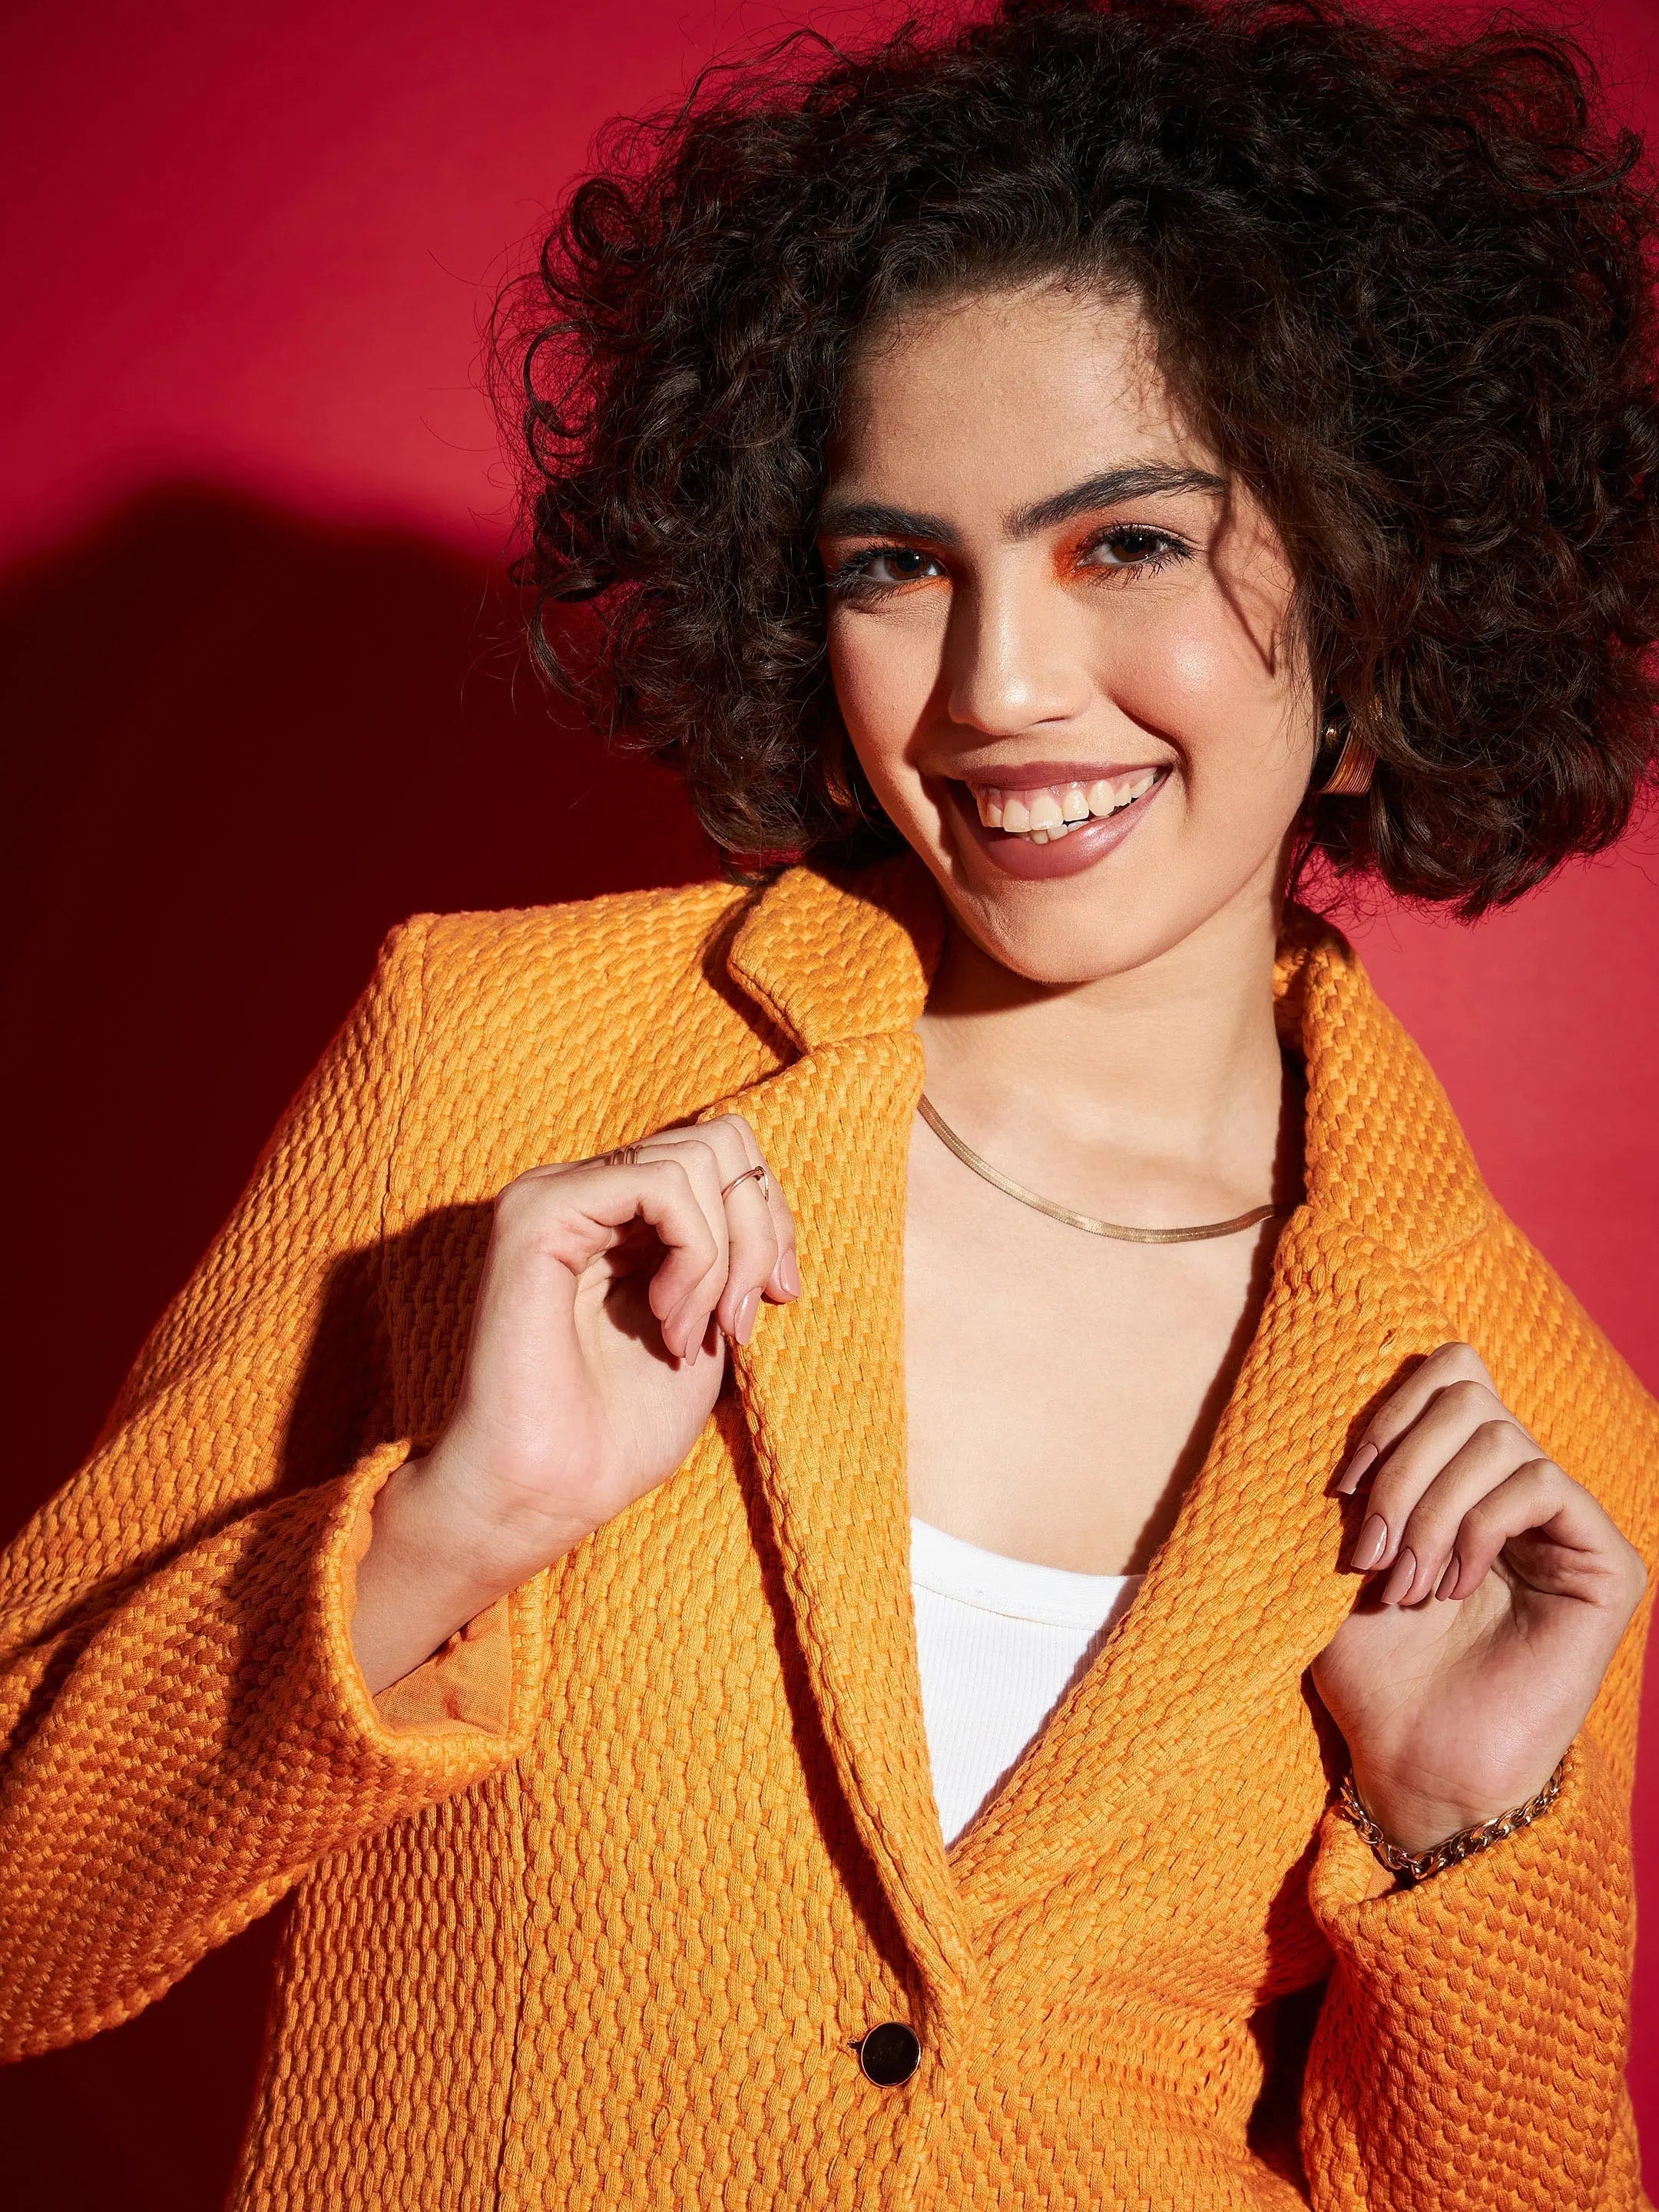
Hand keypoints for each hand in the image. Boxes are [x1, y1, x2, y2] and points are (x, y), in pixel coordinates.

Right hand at [351, 1113, 798, 1690]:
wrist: (549, 1491)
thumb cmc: (618, 1429)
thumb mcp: (706, 1323)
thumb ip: (730, 1255)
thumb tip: (772, 1206)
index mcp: (619, 1212)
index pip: (723, 1150)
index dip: (771, 1217)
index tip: (781, 1299)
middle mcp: (585, 1188)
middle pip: (721, 1140)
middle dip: (761, 1232)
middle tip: (741, 1321)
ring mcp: (557, 1192)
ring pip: (700, 1155)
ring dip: (725, 1256)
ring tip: (692, 1333)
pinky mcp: (541, 1211)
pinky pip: (662, 1183)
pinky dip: (696, 1253)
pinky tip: (670, 1320)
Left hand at [1309, 1342, 1646, 1856]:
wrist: (1410, 1760)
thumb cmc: (1371, 1666)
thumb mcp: (1336, 1552)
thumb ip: (1355, 1470)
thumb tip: (1332, 1387)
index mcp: (1459, 1472)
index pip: (1448, 1371)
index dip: (1388, 1410)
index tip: (1338, 1488)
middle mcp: (1517, 1485)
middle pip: (1466, 1391)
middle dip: (1400, 1467)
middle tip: (1368, 1555)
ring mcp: (1565, 1522)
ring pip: (1497, 1436)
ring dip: (1430, 1510)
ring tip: (1403, 1587)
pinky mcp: (1607, 1562)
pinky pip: (1540, 1483)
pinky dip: (1478, 1526)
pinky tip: (1453, 1588)